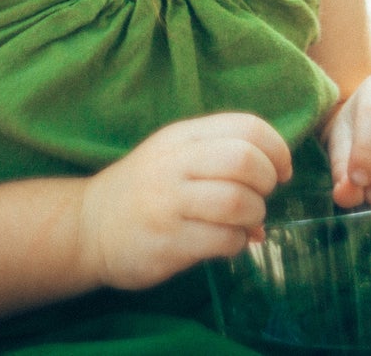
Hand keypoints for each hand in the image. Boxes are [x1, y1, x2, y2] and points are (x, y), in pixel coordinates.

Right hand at [79, 112, 291, 290]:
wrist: (88, 226)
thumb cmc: (146, 188)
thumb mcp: (177, 156)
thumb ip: (225, 160)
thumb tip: (277, 185)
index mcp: (183, 136)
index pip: (246, 126)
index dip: (277, 148)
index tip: (282, 170)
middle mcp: (175, 163)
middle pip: (244, 160)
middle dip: (267, 181)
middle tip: (261, 196)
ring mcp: (168, 203)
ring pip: (237, 201)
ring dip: (254, 215)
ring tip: (245, 222)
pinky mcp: (167, 241)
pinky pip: (222, 239)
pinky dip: (237, 242)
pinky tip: (227, 243)